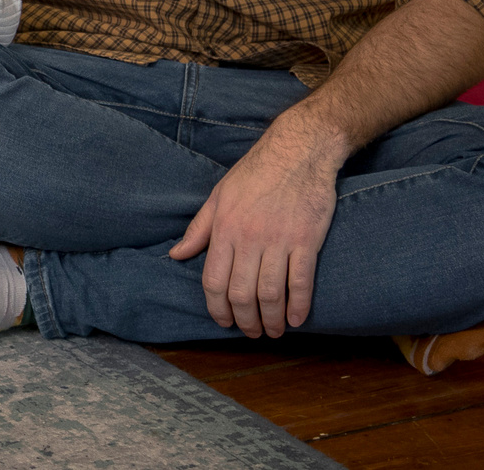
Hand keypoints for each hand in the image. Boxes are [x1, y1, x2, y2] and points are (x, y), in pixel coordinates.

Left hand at [167, 125, 341, 337]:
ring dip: (271, 320)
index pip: (213, 281)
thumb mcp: (219, 195)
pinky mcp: (307, 240)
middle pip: (242, 294)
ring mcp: (279, 240)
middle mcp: (249, 237)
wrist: (298, 151)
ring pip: (271, 294)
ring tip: (273, 331)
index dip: (217, 308)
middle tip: (251, 332)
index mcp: (225, 228)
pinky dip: (299, 306)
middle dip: (245, 321)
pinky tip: (296, 319)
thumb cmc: (255, 172)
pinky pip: (301, 282)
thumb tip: (176, 255)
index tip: (224, 322)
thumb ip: (198, 229)